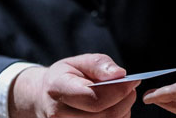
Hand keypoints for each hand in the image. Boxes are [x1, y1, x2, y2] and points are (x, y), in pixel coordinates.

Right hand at [9, 53, 139, 117]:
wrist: (43, 97)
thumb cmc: (65, 77)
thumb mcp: (78, 62)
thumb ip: (98, 64)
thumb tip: (120, 74)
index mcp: (57, 88)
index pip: (93, 98)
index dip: (118, 91)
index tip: (132, 80)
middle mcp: (57, 114)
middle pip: (104, 116)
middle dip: (124, 101)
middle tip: (131, 88)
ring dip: (122, 112)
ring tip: (120, 97)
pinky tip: (113, 109)